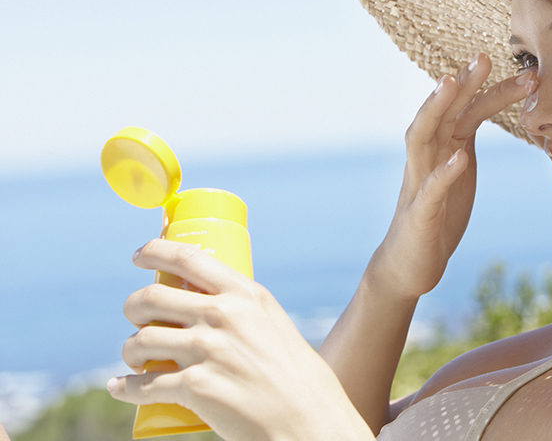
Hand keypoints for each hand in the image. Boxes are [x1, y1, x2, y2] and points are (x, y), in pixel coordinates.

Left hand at [108, 239, 373, 440]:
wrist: (309, 422)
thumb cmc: (299, 381)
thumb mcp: (275, 328)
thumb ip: (245, 315)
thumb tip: (208, 310)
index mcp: (246, 295)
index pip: (188, 258)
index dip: (155, 251)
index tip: (140, 255)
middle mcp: (224, 316)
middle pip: (151, 297)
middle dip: (134, 307)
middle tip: (137, 319)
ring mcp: (208, 350)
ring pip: (140, 341)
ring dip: (130, 351)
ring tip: (136, 359)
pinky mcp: (195, 387)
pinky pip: (141, 385)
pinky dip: (125, 389)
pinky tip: (120, 388)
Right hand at [367, 54, 537, 300]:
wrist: (407, 265)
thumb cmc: (436, 217)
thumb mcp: (455, 171)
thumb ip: (464, 139)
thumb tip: (484, 109)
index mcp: (441, 149)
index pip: (464, 110)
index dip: (485, 88)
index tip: (517, 67)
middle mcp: (426, 159)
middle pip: (441, 113)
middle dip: (462, 84)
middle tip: (485, 57)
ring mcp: (419, 184)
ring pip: (422, 138)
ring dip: (436, 110)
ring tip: (451, 84)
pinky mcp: (420, 214)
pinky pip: (431, 190)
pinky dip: (444, 173)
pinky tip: (460, 159)